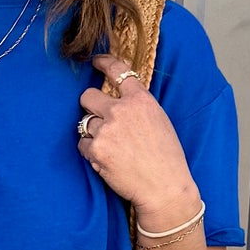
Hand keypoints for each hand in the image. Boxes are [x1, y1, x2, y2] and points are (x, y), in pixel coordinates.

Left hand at [77, 55, 199, 222]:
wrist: (164, 187)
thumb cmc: (166, 158)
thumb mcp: (159, 121)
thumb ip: (138, 107)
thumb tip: (118, 100)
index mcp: (141, 100)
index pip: (118, 71)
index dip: (103, 63)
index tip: (95, 61)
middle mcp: (121, 111)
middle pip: (88, 96)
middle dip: (90, 105)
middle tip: (98, 118)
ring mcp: (106, 130)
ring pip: (84, 122)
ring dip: (93, 132)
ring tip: (111, 147)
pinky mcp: (95, 150)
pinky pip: (82, 144)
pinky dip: (90, 151)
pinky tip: (107, 159)